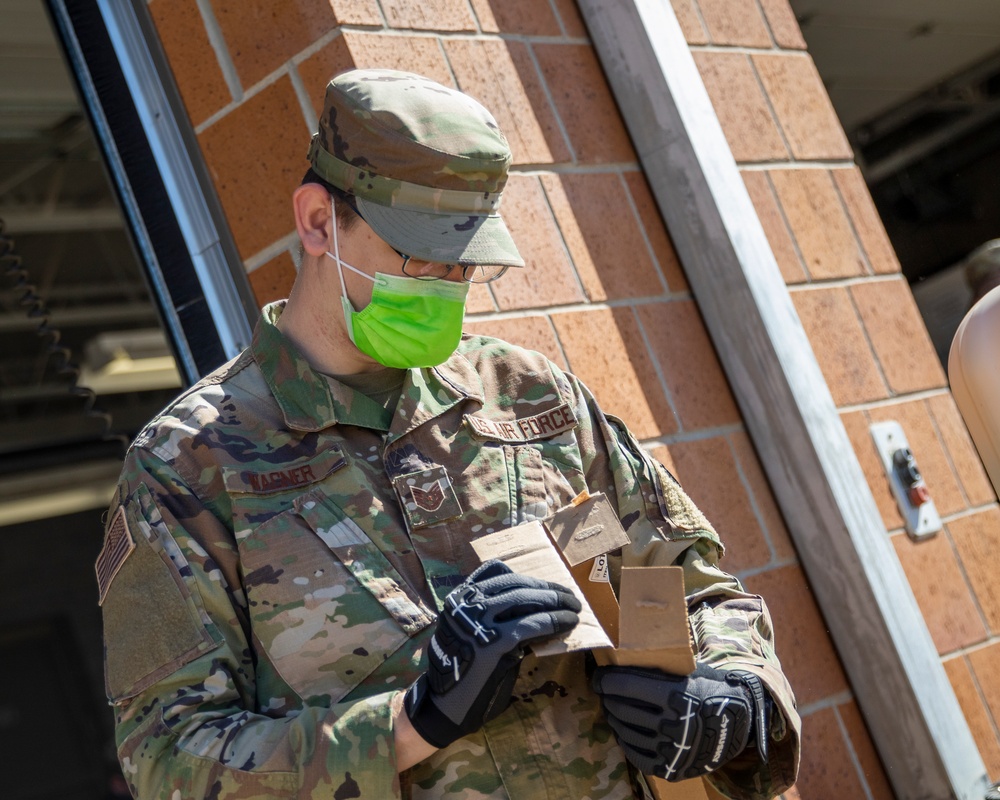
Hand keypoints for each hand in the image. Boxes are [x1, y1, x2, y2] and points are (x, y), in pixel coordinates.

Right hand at [404, 560, 580, 748]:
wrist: (444, 707)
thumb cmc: (460, 670)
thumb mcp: (470, 632)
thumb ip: (493, 616)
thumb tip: (532, 609)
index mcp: (458, 597)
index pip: (496, 570)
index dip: (525, 577)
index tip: (545, 584)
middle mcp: (466, 603)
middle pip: (515, 583)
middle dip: (546, 588)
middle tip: (569, 597)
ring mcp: (477, 621)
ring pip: (525, 598)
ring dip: (555, 601)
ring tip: (574, 608)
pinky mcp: (494, 643)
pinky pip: (532, 624)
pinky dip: (554, 622)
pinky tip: (568, 624)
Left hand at [591, 662, 770, 780]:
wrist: (738, 726)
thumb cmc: (710, 691)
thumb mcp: (689, 672)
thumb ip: (660, 670)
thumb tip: (625, 658)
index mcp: (674, 694)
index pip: (625, 685)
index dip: (605, 680)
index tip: (598, 678)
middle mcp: (671, 723)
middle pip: (622, 708)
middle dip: (608, 699)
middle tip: (605, 693)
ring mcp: (670, 749)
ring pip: (626, 731)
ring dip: (614, 718)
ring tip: (612, 710)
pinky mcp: (670, 767)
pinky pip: (636, 755)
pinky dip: (625, 741)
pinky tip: (623, 731)